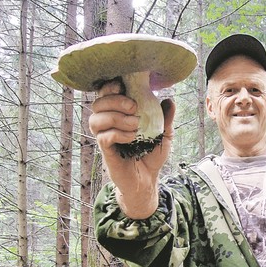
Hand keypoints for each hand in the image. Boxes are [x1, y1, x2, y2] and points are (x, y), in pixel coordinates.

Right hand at [89, 80, 174, 218]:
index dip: (110, 86)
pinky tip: (132, 137)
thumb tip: (170, 100)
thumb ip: (166, 118)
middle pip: (97, 103)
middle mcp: (108, 123)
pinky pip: (103, 137)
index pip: (106, 94)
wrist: (147, 180)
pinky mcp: (106, 151)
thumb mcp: (164, 135)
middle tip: (134, 107)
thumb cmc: (151, 155)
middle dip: (114, 100)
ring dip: (116, 117)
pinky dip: (118, 134)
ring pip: (96, 119)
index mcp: (119, 114)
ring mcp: (105, 137)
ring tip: (135, 125)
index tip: (123, 86)